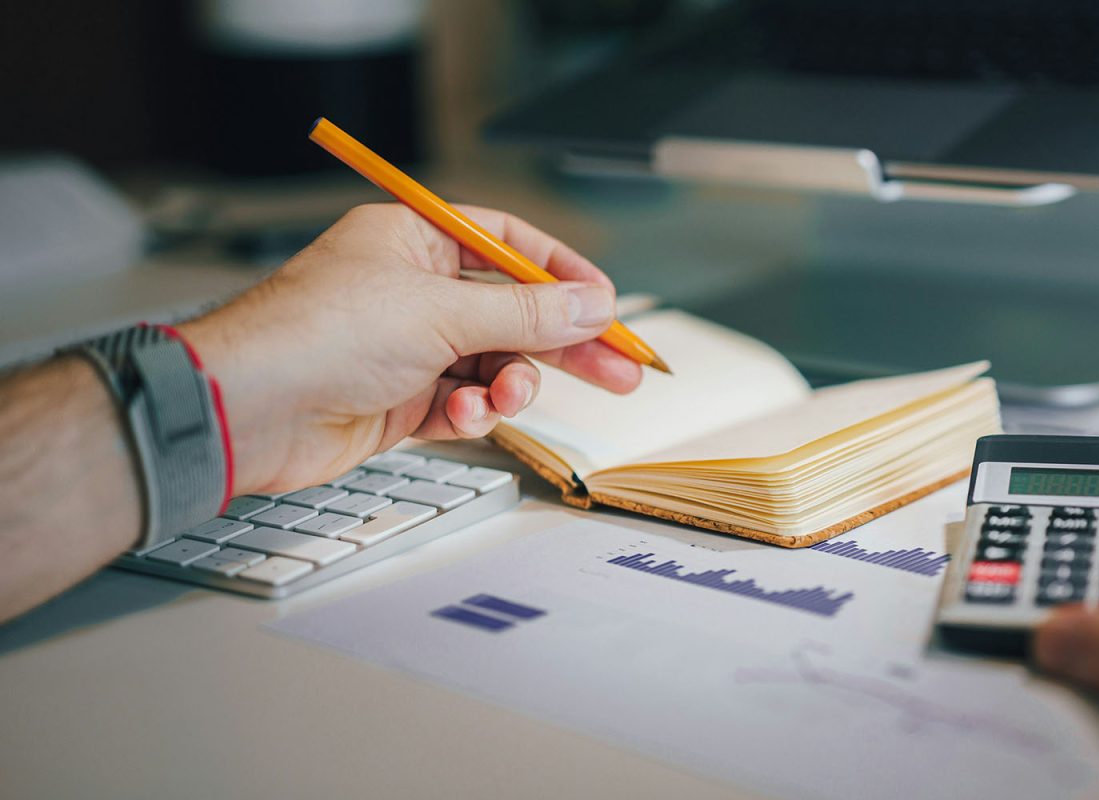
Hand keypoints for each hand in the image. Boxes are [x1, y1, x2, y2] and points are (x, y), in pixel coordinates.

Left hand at [179, 203, 641, 493]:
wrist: (248, 408)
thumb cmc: (317, 335)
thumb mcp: (440, 312)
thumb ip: (526, 313)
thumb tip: (591, 306)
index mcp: (414, 239)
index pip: (509, 243)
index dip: (562, 273)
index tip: (608, 305)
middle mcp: (412, 289)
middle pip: (513, 310)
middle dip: (564, 344)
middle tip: (621, 370)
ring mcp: (406, 346)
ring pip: (493, 363)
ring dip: (510, 384)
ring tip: (506, 397)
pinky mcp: (399, 400)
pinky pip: (462, 403)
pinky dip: (471, 413)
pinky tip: (463, 418)